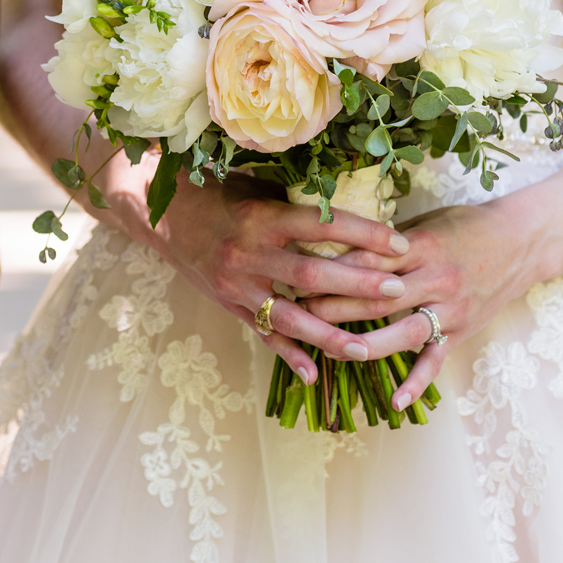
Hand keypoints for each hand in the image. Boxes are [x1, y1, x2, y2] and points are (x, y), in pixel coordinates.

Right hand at [114, 170, 412, 382]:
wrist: (162, 215)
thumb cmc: (218, 195)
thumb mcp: (257, 188)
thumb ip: (297, 205)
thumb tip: (351, 208)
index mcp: (263, 217)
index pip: (323, 225)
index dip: (364, 233)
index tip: (400, 242)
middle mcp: (251, 253)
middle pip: (312, 273)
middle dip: (358, 284)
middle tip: (397, 291)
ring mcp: (238, 284)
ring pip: (290, 316)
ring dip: (329, 335)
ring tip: (364, 348)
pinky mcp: (230, 305)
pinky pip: (263, 334)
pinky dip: (288, 355)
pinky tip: (312, 373)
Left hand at [306, 202, 545, 410]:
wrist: (522, 241)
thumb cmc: (466, 226)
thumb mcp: (425, 224)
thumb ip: (386, 243)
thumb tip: (336, 249)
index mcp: (419, 247)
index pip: (367, 262)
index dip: (330, 271)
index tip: (298, 276)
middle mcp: (435, 279)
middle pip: (376, 298)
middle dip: (334, 307)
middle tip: (299, 314)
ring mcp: (450, 309)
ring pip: (402, 332)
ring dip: (364, 344)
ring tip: (331, 351)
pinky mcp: (462, 331)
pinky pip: (435, 360)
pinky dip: (416, 382)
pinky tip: (394, 401)